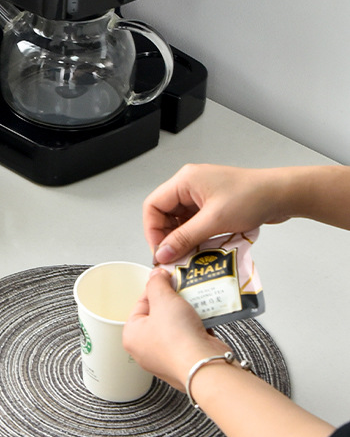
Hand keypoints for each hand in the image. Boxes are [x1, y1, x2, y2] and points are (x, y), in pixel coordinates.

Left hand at [122, 269, 228, 390]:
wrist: (205, 365)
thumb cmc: (178, 339)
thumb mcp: (163, 299)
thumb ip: (157, 284)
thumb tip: (156, 275)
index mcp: (132, 336)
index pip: (141, 304)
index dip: (155, 289)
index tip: (166, 280)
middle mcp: (146, 350)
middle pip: (159, 315)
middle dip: (173, 301)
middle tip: (182, 290)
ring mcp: (167, 357)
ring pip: (176, 326)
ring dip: (187, 313)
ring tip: (195, 302)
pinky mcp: (187, 360)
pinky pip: (191, 337)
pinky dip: (198, 326)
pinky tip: (205, 317)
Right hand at [144, 164, 289, 263]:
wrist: (283, 195)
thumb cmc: (254, 196)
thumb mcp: (214, 221)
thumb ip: (185, 238)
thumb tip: (164, 252)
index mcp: (185, 180)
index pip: (153, 205)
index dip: (152, 230)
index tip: (160, 250)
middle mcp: (190, 185)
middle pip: (164, 214)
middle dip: (167, 236)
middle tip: (173, 255)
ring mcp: (201, 195)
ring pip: (179, 221)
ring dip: (183, 239)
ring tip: (189, 254)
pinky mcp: (212, 205)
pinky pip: (194, 223)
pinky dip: (196, 237)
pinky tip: (202, 248)